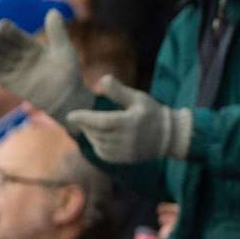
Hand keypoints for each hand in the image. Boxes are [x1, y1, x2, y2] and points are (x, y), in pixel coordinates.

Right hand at [0, 9, 92, 115]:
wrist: (67, 98)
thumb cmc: (68, 73)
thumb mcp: (64, 50)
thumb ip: (57, 32)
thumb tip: (53, 10)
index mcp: (34, 48)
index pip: (19, 37)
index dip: (10, 30)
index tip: (3, 23)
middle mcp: (23, 58)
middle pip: (6, 46)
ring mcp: (16, 70)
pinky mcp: (10, 83)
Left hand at [65, 75, 192, 162]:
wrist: (169, 136)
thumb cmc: (152, 113)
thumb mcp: (138, 98)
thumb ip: (119, 91)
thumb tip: (102, 79)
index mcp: (129, 122)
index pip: (100, 122)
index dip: (84, 118)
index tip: (70, 116)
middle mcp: (126, 139)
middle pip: (97, 133)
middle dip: (85, 125)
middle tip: (79, 118)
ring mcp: (125, 151)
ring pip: (99, 144)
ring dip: (90, 135)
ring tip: (89, 126)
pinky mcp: (125, 159)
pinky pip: (104, 154)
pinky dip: (97, 145)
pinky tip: (98, 137)